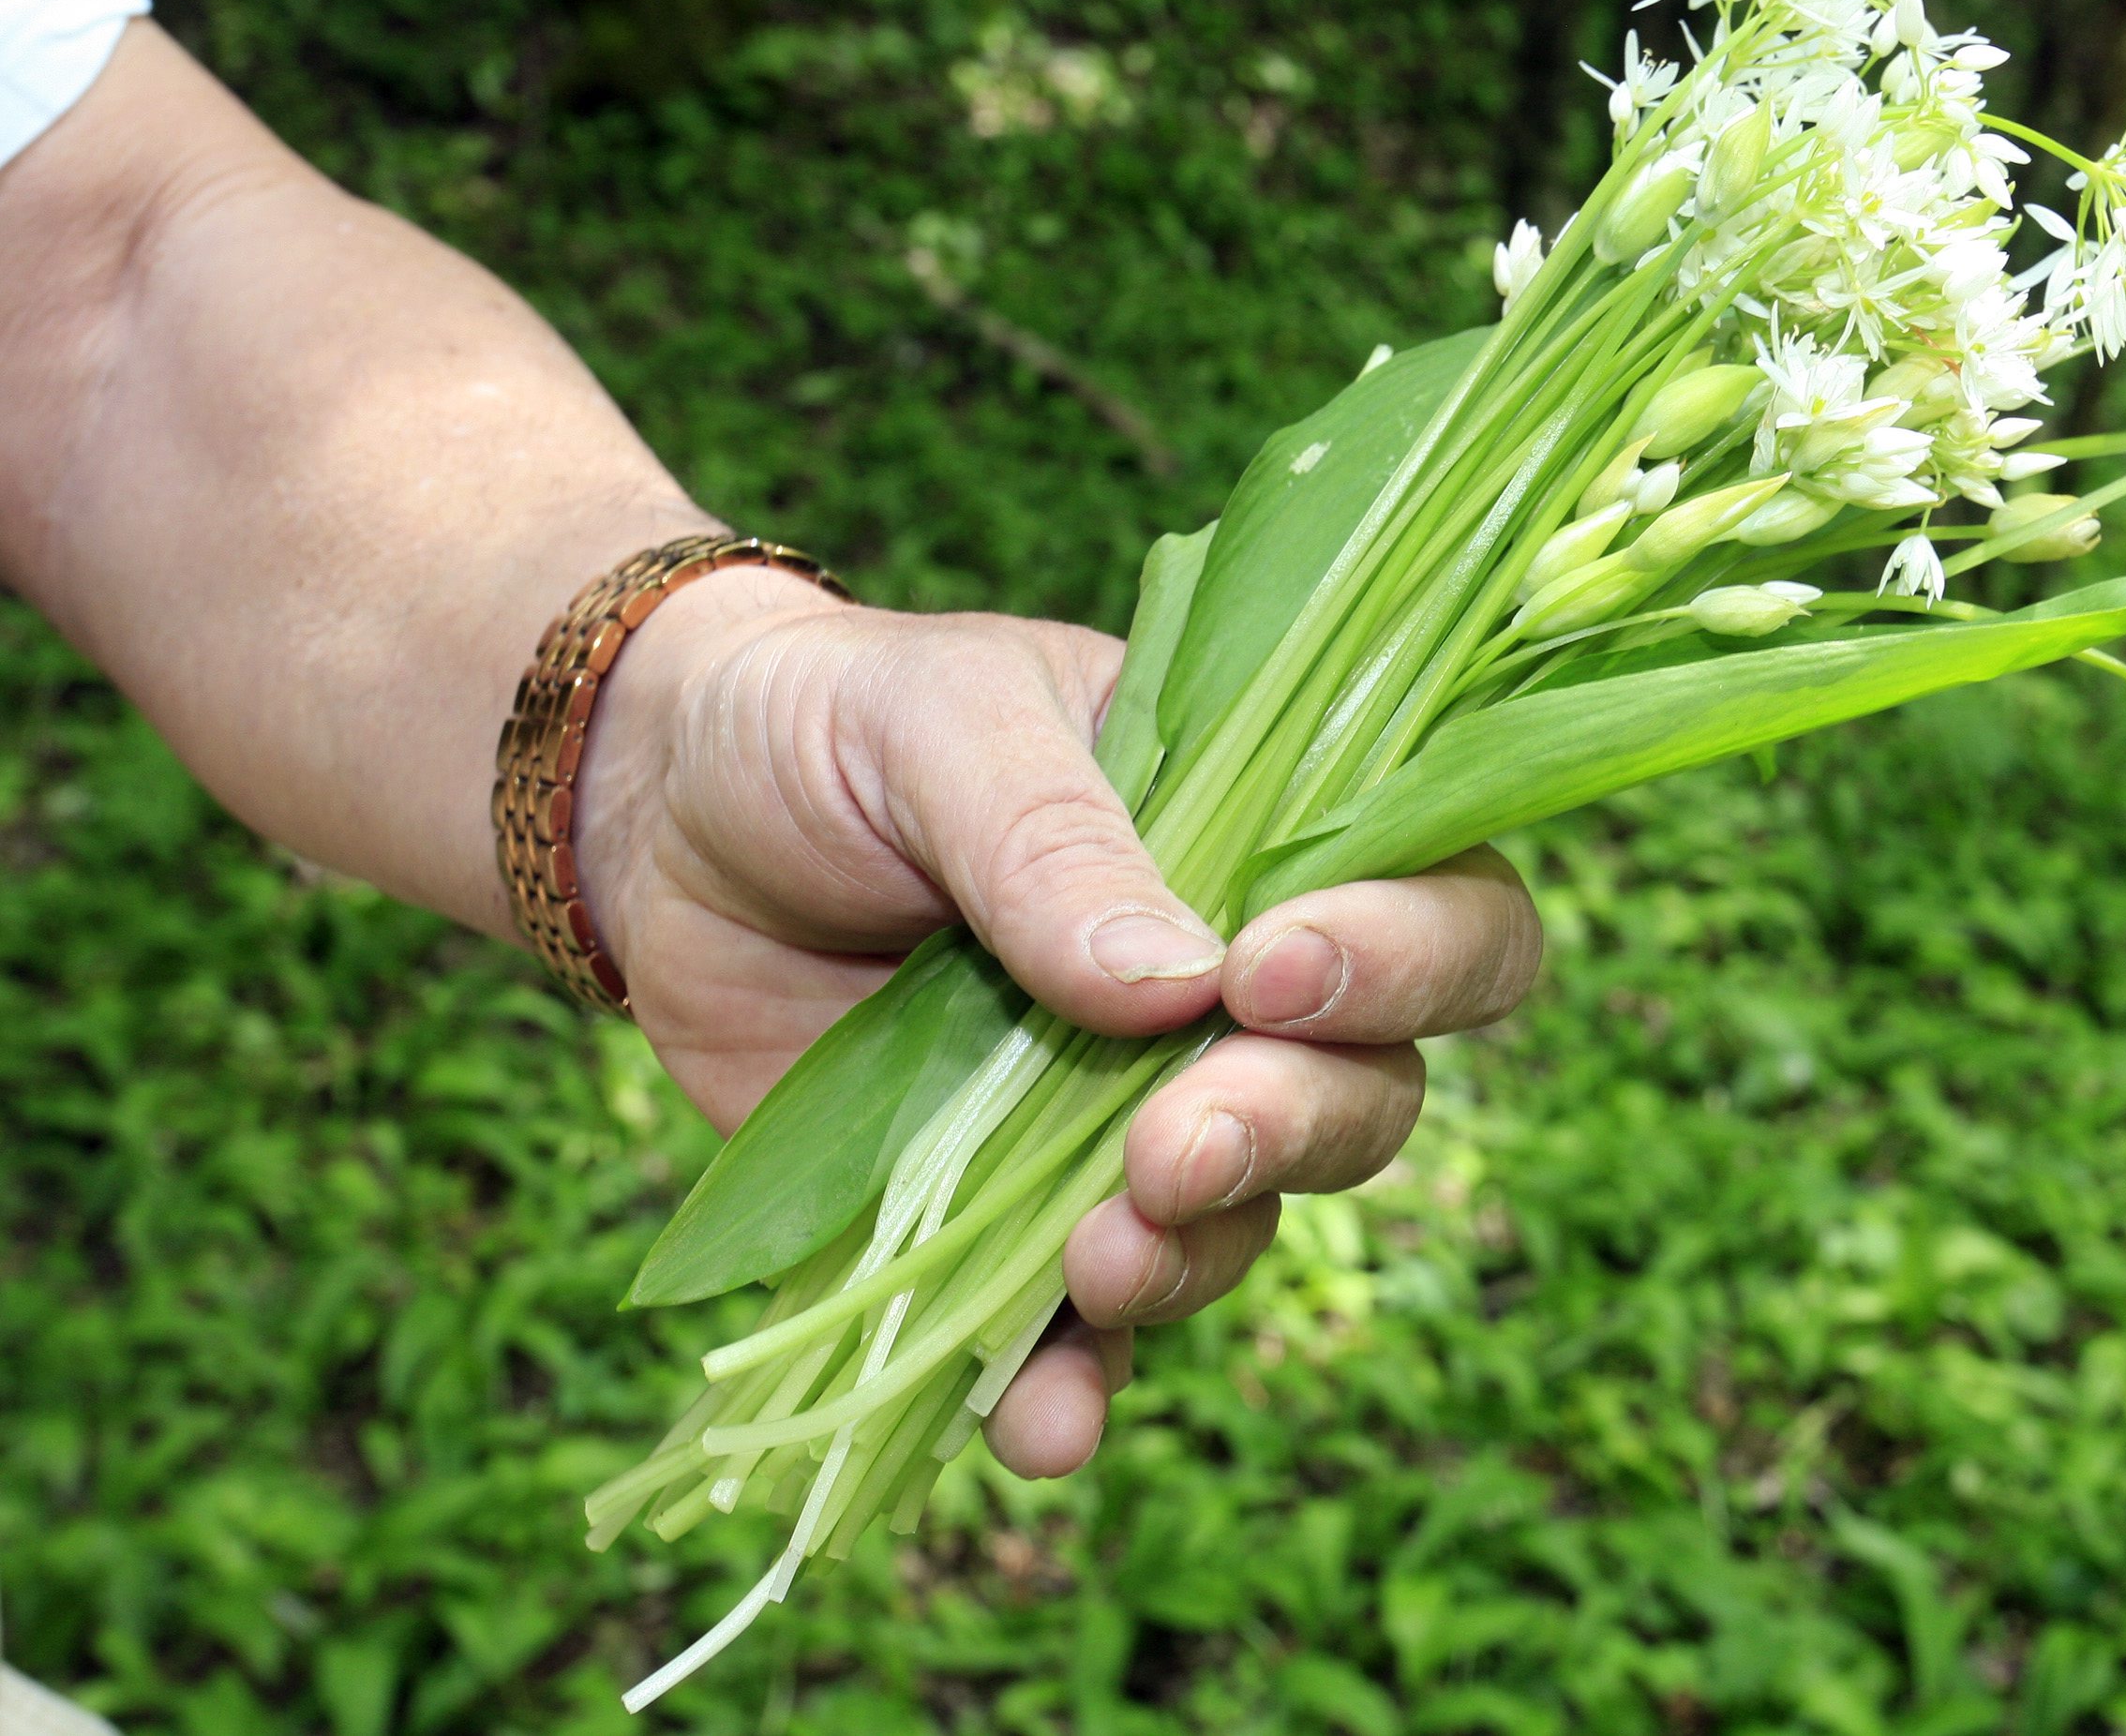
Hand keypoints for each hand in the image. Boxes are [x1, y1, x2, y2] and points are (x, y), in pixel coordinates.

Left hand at [573, 566, 1542, 1476]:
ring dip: (1192, 1255)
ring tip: (1094, 1258)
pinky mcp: (1017, 1215)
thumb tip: (1177, 992)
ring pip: (1245, 1219)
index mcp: (1270, 830)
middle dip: (1288, 1132)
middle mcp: (1236, 990)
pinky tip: (1034, 1426)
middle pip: (1366, 1093)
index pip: (1442, 906)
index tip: (1269, 979)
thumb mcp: (939, 724)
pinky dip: (1070, 1388)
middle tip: (1168, 1145)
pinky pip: (1081, 1329)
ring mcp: (1133, 1112)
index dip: (1408, 959)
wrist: (657, 822)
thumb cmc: (827, 725)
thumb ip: (1054, 840)